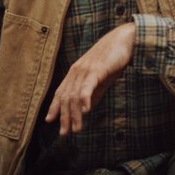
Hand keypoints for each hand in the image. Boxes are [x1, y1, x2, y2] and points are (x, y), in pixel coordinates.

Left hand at [45, 22, 134, 136]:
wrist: (124, 40)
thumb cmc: (113, 59)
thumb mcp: (100, 78)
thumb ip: (92, 91)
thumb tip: (85, 108)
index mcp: (75, 72)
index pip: (60, 92)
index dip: (54, 107)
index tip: (49, 121)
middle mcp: (76, 71)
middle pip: (65, 97)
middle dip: (64, 117)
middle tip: (65, 134)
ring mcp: (85, 70)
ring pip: (74, 95)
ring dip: (74, 114)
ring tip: (76, 129)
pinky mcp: (96, 69)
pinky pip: (87, 86)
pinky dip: (84, 99)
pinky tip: (86, 110)